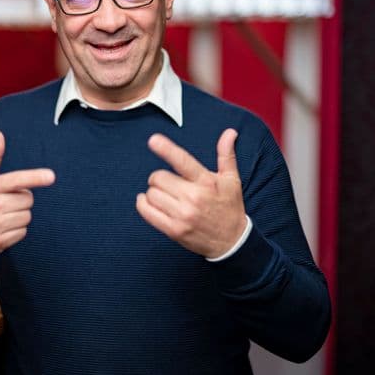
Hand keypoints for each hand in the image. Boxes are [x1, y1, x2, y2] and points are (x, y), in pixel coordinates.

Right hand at [0, 131, 54, 253]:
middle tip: (6, 200)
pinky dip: (17, 230)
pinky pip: (23, 232)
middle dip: (22, 199)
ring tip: (4, 214)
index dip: (34, 177)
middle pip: (28, 199)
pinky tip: (3, 227)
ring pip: (27, 216)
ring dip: (20, 214)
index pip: (16, 180)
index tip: (51, 176)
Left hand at [136, 128, 247, 258]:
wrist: (231, 242)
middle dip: (159, 178)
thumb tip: (229, 132)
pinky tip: (148, 202)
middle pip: (158, 177)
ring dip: (154, 192)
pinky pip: (147, 212)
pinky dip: (143, 204)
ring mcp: (182, 215)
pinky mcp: (173, 230)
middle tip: (169, 184)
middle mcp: (193, 197)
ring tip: (166, 196)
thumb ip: (226, 155)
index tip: (153, 140)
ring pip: (151, 194)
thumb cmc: (229, 207)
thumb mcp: (231, 180)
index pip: (183, 161)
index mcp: (206, 182)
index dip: (166, 149)